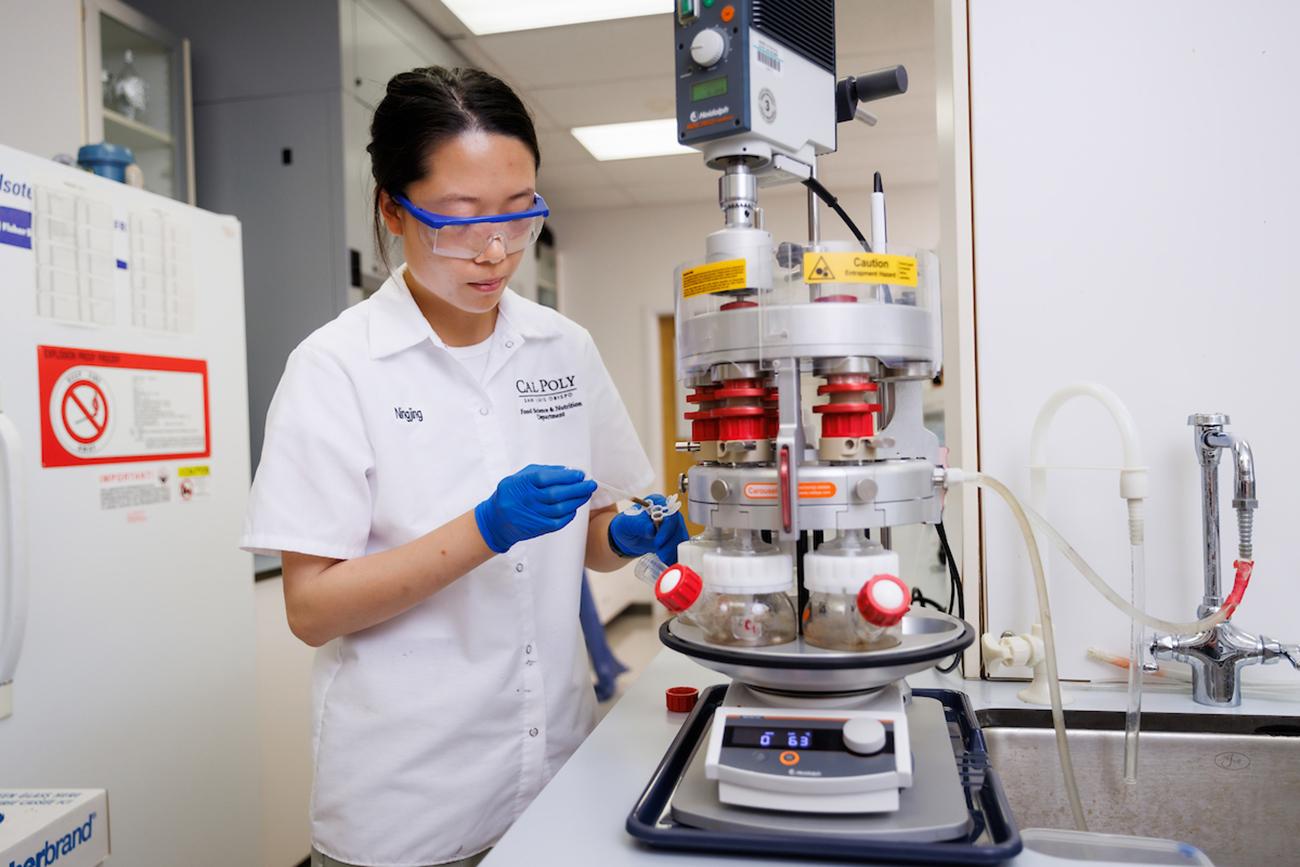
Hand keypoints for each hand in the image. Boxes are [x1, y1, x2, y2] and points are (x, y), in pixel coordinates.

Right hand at [475, 465, 596, 553]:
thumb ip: (544, 471)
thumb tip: (568, 471)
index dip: (565, 476)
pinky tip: (575, 507)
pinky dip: (569, 514)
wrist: (496, 520)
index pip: (546, 478)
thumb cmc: (512, 494)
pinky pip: (557, 522)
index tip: (580, 474)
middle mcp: (526, 499)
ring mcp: (531, 515)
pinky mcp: (537, 527)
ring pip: (559, 508)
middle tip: (590, 484)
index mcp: (521, 484)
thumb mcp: (521, 476)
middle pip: (556, 494)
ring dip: (576, 501)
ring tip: (586, 494)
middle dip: (577, 489)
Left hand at [608, 493, 688, 564]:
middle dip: (671, 543)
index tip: (658, 542)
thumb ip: (638, 524)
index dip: (667, 529)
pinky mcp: (675, 536)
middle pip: (678, 526)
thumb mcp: (627, 524)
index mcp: (657, 502)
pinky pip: (680, 545)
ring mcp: (673, 524)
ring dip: (674, 550)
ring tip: (663, 558)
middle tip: (661, 554)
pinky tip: (667, 559)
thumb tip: (651, 529)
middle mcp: (668, 512)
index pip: (670, 513)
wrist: (627, 538)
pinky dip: (675, 554)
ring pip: (681, 537)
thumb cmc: (625, 526)